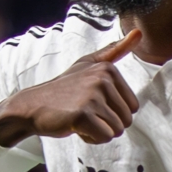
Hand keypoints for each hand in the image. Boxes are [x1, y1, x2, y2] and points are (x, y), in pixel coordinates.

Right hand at [0, 29, 141, 146]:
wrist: (32, 105)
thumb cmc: (64, 88)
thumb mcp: (88, 64)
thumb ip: (114, 50)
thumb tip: (139, 33)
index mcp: (108, 69)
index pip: (132, 106)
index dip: (113, 112)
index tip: (93, 103)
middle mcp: (102, 80)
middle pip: (126, 120)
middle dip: (107, 123)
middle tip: (85, 112)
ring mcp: (91, 97)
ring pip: (116, 130)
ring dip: (98, 131)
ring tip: (80, 118)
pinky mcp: (82, 115)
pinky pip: (104, 137)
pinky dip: (91, 138)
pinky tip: (76, 127)